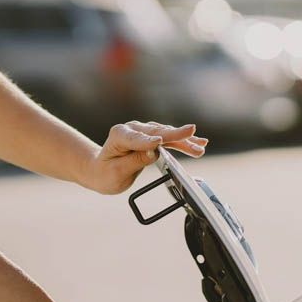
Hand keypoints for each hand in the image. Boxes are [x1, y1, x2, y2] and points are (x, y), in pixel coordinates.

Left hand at [83, 121, 206, 194]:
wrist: (101, 170)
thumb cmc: (105, 172)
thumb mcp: (116, 172)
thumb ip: (134, 161)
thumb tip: (153, 152)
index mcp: (119, 135)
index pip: (137, 139)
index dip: (148, 141)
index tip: (159, 143)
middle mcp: (132, 129)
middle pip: (156, 132)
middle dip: (175, 135)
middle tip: (191, 133)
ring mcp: (142, 131)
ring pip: (166, 135)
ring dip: (184, 140)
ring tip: (200, 146)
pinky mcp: (151, 137)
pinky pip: (169, 139)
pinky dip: (183, 141)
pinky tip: (199, 142)